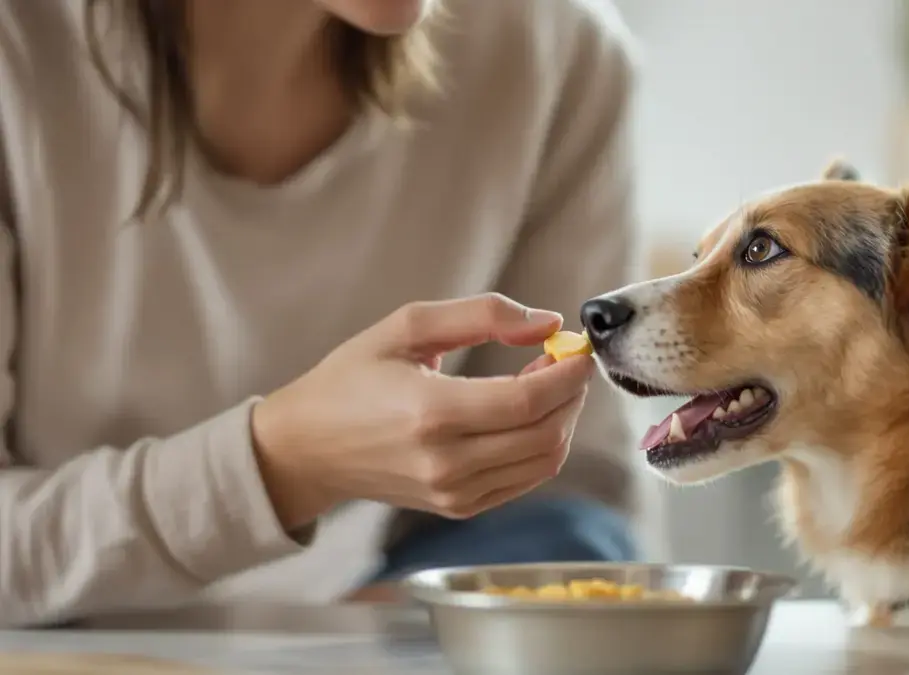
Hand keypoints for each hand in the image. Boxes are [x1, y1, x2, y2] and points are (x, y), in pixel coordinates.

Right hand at [251, 293, 594, 529]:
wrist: (307, 449)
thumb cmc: (352, 378)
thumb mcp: (405, 325)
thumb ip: (480, 314)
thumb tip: (547, 323)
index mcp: (431, 413)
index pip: (528, 400)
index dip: (568, 374)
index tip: (579, 349)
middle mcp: (446, 463)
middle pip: (546, 433)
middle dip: (572, 394)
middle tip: (566, 363)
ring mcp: (454, 494)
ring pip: (544, 461)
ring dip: (562, 420)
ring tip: (547, 384)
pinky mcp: (458, 509)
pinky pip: (525, 480)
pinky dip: (542, 446)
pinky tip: (528, 415)